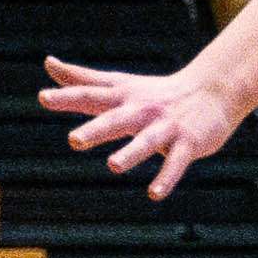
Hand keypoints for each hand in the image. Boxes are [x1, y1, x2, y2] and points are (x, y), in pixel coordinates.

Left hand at [41, 54, 250, 201]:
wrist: (213, 91)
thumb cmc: (156, 92)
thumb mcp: (119, 83)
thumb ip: (82, 79)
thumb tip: (47, 63)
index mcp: (122, 98)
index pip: (91, 95)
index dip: (67, 97)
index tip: (43, 98)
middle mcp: (142, 110)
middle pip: (116, 119)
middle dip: (96, 130)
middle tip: (74, 140)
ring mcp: (165, 126)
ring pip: (147, 141)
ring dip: (131, 152)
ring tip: (113, 165)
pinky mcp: (188, 143)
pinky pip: (176, 163)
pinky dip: (166, 178)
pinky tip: (154, 194)